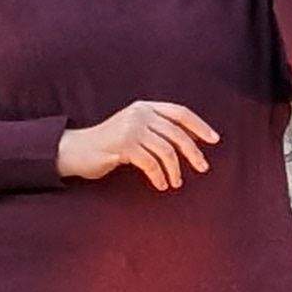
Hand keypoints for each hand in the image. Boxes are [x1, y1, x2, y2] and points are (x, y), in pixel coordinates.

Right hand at [57, 100, 216, 189]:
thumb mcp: (135, 130)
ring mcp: (131, 129)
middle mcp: (139, 114)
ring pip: (166, 151)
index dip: (199, 126)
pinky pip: (151, 164)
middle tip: (203, 168)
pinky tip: (161, 184)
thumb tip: (191, 142)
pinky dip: (159, 176)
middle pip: (177, 133)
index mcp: (145, 107)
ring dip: (175, 170)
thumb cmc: (111, 144)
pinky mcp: (123, 146)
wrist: (77, 150)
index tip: (215, 140)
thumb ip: (157, 130)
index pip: (180, 112)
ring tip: (175, 183)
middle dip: (193, 153)